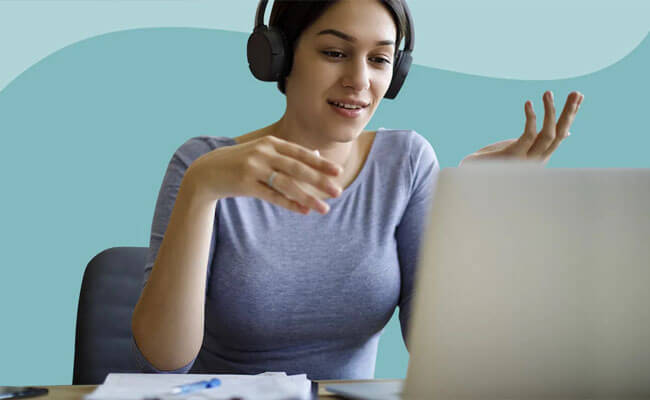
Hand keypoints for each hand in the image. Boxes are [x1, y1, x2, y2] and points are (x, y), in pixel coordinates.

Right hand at [186, 135, 343, 214]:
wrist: (207, 171)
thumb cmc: (242, 162)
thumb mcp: (264, 152)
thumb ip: (289, 153)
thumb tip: (317, 154)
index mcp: (270, 142)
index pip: (300, 153)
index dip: (320, 162)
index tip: (337, 172)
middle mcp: (263, 152)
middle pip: (297, 168)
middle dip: (319, 180)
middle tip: (338, 191)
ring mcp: (253, 168)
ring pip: (287, 184)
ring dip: (308, 197)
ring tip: (324, 208)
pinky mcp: (245, 184)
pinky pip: (272, 196)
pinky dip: (290, 204)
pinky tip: (304, 211)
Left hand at [460, 91, 583, 165]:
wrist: (471, 172)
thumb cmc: (496, 160)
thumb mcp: (522, 148)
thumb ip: (541, 141)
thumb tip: (567, 133)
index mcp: (540, 157)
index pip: (562, 134)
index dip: (571, 115)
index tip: (579, 96)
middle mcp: (537, 160)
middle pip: (559, 135)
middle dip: (569, 113)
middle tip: (576, 92)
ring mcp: (525, 160)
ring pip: (547, 135)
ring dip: (550, 113)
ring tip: (547, 92)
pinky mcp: (512, 157)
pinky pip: (527, 136)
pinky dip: (531, 118)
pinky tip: (528, 103)